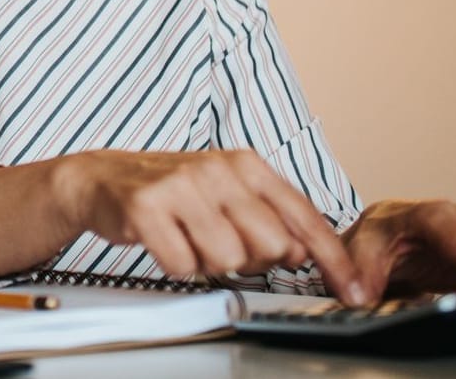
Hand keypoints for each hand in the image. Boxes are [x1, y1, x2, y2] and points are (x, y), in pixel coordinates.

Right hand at [67, 150, 368, 305]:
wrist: (103, 178)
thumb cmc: (173, 191)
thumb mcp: (228, 195)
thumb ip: (271, 219)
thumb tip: (304, 251)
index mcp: (246, 164)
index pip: (304, 217)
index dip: (333, 259)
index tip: (352, 290)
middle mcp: (217, 169)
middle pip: (270, 246)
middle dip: (250, 259)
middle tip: (220, 243)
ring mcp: (181, 185)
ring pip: (228, 259)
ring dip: (208, 262)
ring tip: (188, 238)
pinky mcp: (146, 206)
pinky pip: (182, 264)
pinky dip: (175, 264)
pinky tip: (165, 241)